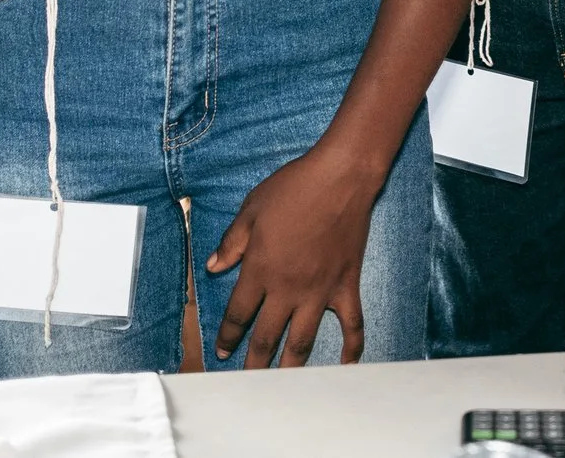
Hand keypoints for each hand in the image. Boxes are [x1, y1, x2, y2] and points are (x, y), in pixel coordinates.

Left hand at [206, 147, 382, 367]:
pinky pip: (351, 325)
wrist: (340, 178)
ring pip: (302, 341)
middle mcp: (287, 289)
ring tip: (281, 387)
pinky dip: (351, 348)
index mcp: (260, 270)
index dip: (228, 336)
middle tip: (245, 382)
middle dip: (252, 363)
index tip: (222, 351)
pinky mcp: (346, 286)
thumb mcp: (251, 209)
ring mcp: (319, 291)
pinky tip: (347, 367)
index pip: (238, 314)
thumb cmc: (293, 188)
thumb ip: (232, 242)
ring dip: (289, 367)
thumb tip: (213, 267)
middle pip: (266, 336)